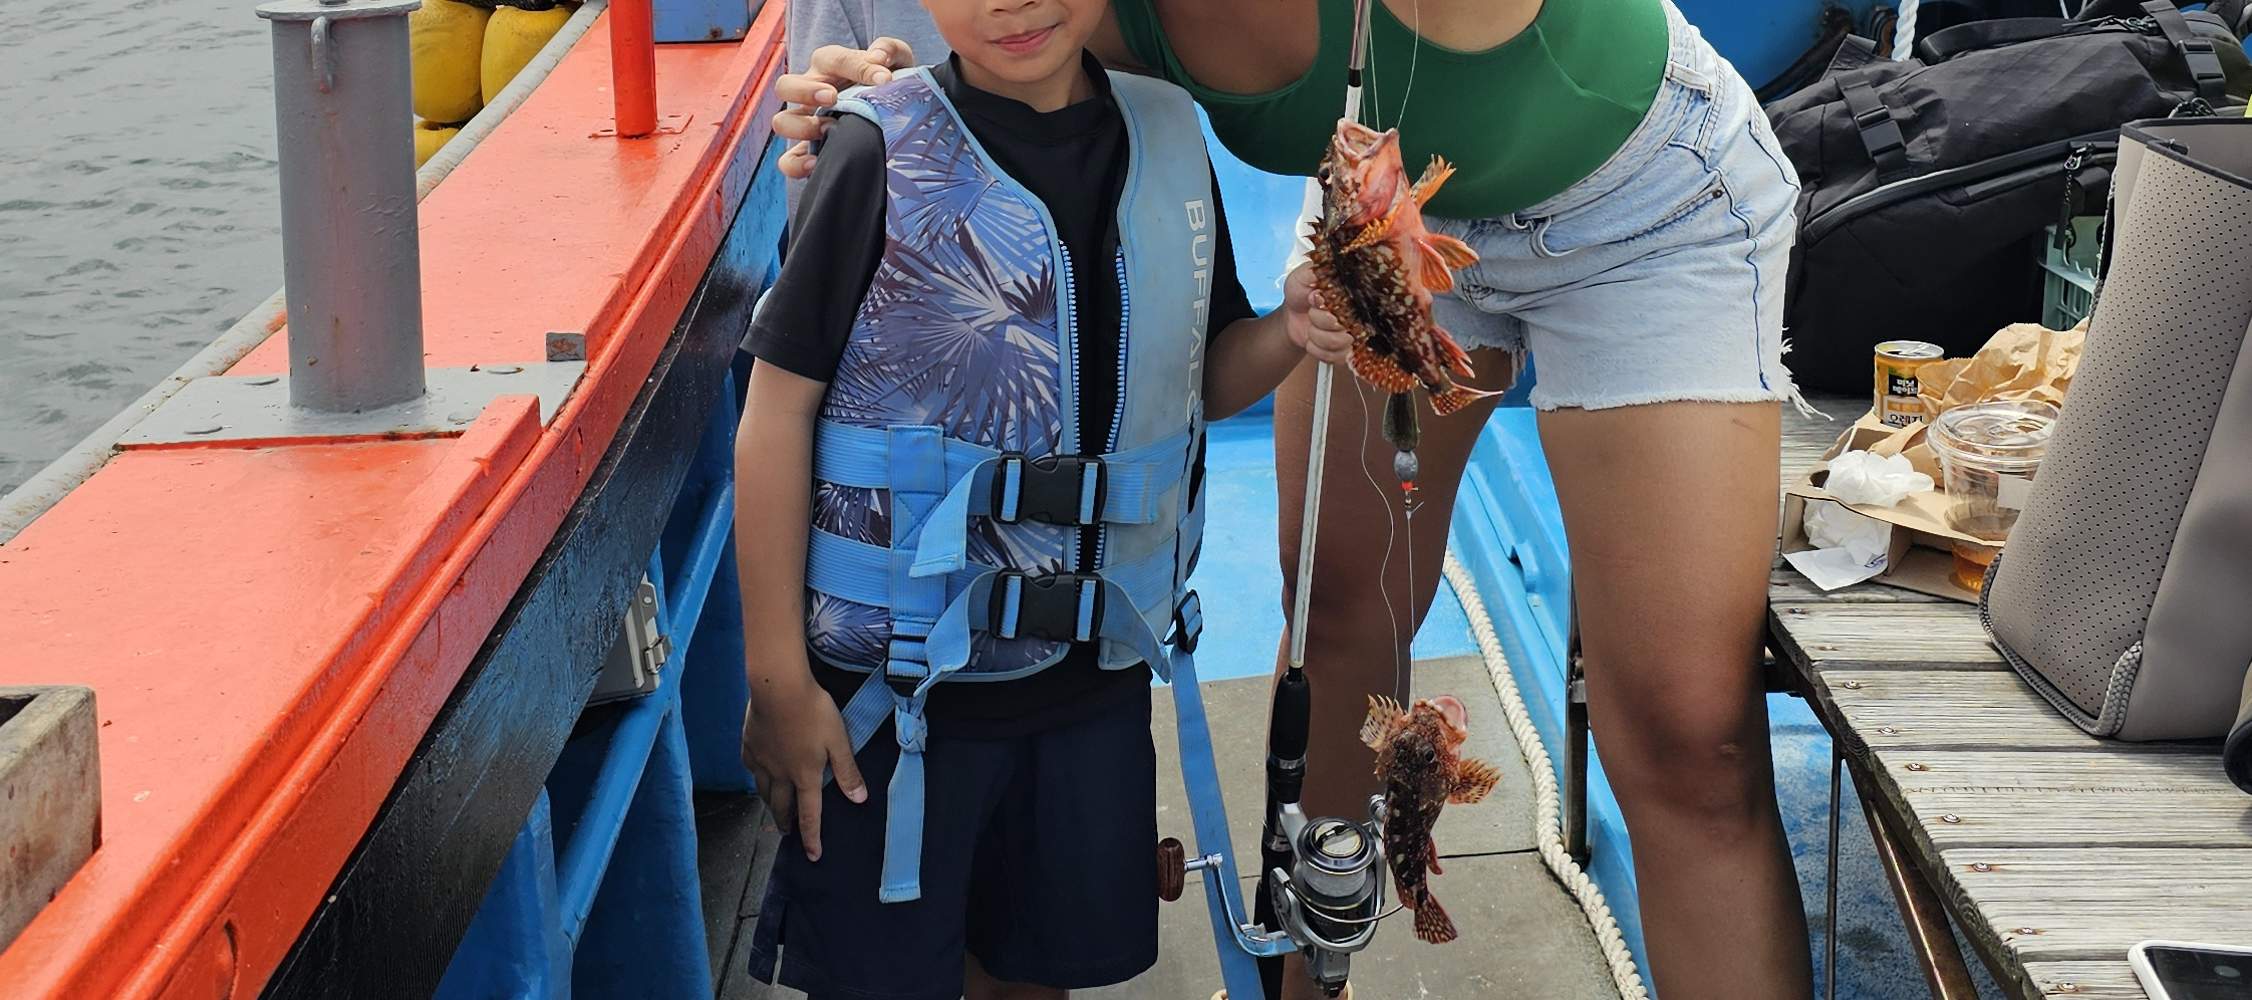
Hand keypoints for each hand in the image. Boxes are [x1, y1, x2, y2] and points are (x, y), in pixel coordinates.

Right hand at [742, 666, 866, 860]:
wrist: (778, 688)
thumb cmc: (814, 711)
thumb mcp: (839, 740)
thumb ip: (847, 771)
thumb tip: (859, 799)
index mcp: (805, 775)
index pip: (809, 814)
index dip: (812, 837)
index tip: (812, 855)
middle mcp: (781, 774)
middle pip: (781, 807)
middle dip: (785, 823)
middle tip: (787, 833)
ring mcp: (762, 761)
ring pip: (763, 792)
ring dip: (770, 805)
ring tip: (774, 810)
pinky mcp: (749, 746)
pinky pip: (751, 770)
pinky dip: (757, 778)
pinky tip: (758, 775)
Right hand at [772, 38, 916, 179]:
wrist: (896, 115)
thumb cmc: (889, 82)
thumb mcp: (897, 60)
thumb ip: (890, 49)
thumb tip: (878, 58)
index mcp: (830, 65)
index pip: (834, 60)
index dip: (857, 67)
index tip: (884, 79)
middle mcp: (810, 91)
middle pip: (785, 85)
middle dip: (805, 91)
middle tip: (833, 97)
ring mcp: (807, 122)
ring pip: (782, 122)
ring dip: (801, 126)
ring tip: (830, 129)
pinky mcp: (809, 150)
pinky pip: (788, 160)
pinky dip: (796, 164)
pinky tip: (818, 162)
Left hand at [1282, 263, 1351, 365]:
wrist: (1291, 314)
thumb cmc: (1301, 292)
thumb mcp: (1304, 274)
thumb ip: (1315, 271)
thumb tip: (1325, 276)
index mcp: (1353, 293)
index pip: (1356, 303)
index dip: (1330, 305)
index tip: (1315, 298)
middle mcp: (1358, 314)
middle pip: (1348, 324)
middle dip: (1321, 319)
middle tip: (1312, 311)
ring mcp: (1353, 335)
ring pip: (1340, 342)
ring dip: (1317, 335)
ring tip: (1312, 325)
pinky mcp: (1344, 352)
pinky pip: (1336, 357)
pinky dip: (1317, 349)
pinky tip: (1313, 339)